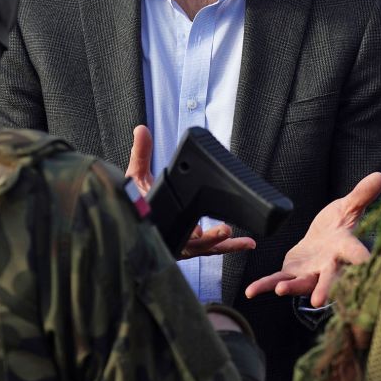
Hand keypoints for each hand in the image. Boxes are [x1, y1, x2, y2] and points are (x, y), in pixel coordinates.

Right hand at [127, 125, 255, 258]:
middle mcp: (170, 241)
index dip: (186, 235)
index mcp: (157, 227)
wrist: (135, 217)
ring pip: (206, 250)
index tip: (199, 230)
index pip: (173, 235)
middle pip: (193, 247)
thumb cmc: (137, 201)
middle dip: (210, 241)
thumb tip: (141, 130)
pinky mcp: (193, 248)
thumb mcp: (135, 177)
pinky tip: (245, 242)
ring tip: (245, 242)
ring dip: (226, 246)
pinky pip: (212, 249)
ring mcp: (182, 248)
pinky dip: (228, 246)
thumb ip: (140, 154)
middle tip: (225, 231)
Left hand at [244, 172, 380, 307]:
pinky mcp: (292, 273)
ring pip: (301, 284)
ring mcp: (310, 273)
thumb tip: (380, 175)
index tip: (366, 262)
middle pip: (328, 279)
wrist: (325, 237)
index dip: (361, 257)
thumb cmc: (341, 223)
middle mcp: (329, 265)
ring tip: (280, 290)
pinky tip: (250, 292)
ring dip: (291, 288)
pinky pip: (277, 280)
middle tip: (320, 300)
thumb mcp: (349, 206)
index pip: (355, 253)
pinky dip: (264, 286)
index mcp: (345, 247)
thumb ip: (361, 195)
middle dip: (324, 289)